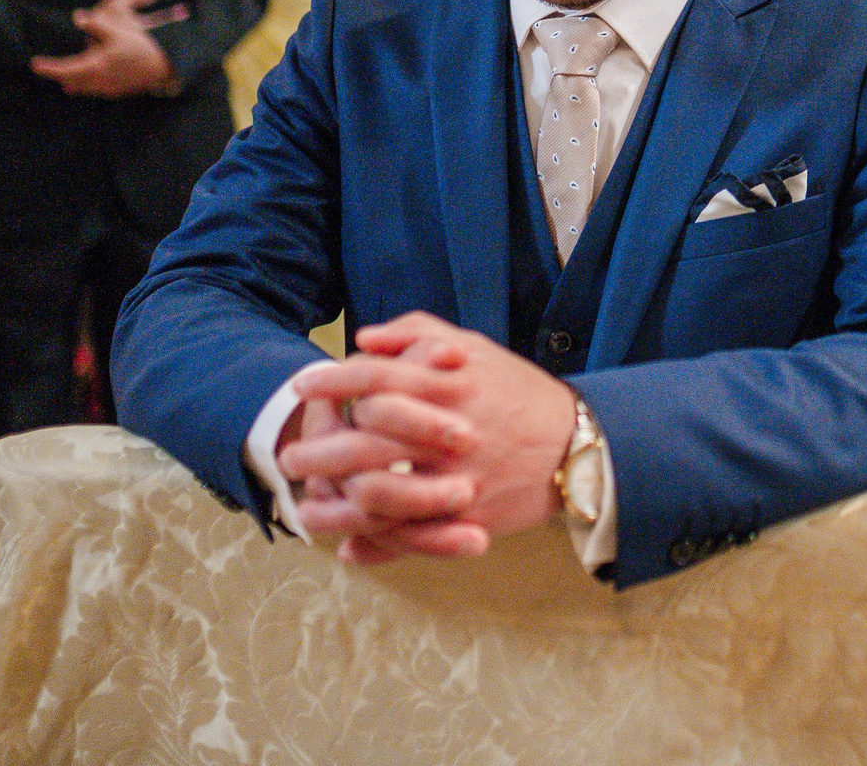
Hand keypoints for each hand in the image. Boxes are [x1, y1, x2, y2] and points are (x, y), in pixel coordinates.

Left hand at [29, 0, 181, 96]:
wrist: (168, 62)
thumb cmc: (143, 41)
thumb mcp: (119, 25)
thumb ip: (97, 23)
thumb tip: (79, 18)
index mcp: (95, 65)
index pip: (64, 69)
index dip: (48, 67)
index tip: (34, 65)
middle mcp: (100, 81)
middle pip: (72, 82)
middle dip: (62, 75)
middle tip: (51, 69)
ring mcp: (111, 88)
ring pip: (85, 87)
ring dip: (76, 80)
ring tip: (70, 76)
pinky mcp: (121, 90)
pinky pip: (99, 89)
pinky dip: (91, 83)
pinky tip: (96, 75)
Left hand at [283, 313, 576, 563]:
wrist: (576, 444)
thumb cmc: (518, 392)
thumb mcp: (475, 348)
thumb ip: (419, 332)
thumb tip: (363, 338)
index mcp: (449, 380)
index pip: (376, 374)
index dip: (332, 380)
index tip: (301, 385)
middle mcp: (449, 426)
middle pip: (367, 434)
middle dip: (320, 445)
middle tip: (290, 454)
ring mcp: (457, 473)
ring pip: (381, 488)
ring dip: (336, 496)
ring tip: (308, 498)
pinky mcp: (466, 513)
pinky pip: (410, 529)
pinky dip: (373, 536)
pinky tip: (345, 535)